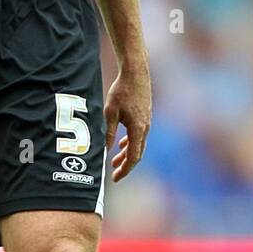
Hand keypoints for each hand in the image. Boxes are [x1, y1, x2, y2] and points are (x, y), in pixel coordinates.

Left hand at [104, 57, 150, 181]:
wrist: (136, 72)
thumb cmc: (122, 91)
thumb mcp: (110, 112)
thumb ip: (108, 132)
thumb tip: (105, 150)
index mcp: (138, 130)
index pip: (133, 157)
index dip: (125, 170)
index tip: (115, 178)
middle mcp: (145, 128)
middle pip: (137, 153)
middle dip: (126, 165)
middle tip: (114, 175)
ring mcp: (147, 122)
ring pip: (138, 144)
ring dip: (127, 154)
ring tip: (115, 162)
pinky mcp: (145, 116)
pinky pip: (139, 135)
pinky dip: (130, 143)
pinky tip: (121, 144)